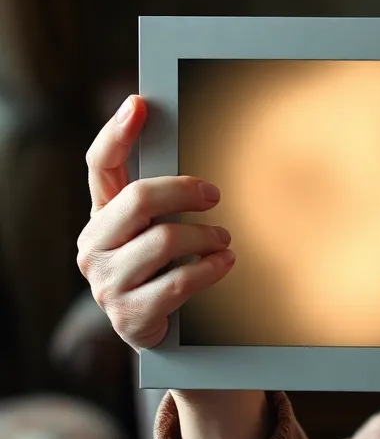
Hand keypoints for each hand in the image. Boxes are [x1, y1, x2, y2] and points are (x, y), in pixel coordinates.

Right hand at [77, 94, 235, 351]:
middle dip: (185, 191)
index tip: (139, 104)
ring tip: (224, 239)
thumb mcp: (160, 231)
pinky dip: (210, 269)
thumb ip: (166, 202)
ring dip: (206, 237)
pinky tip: (225, 263)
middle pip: (139, 199)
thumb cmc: (166, 270)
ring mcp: (107, 283)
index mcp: (102, 217)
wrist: (162, 334)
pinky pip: (178, 282)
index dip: (117, 133)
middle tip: (215, 196)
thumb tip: (203, 164)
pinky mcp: (129, 316)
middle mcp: (95, 246)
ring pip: (164, 240)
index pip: (100, 166)